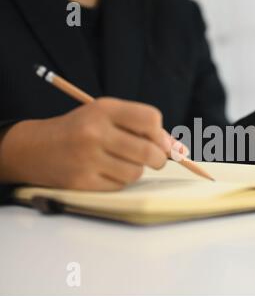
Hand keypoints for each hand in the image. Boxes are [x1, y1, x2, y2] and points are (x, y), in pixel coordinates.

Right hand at [0, 98, 179, 190]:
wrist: (37, 148)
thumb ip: (140, 126)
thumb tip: (177, 149)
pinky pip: (120, 186)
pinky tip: (106, 171)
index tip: (159, 141)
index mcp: (104, 109)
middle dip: (159, 158)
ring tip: (121, 162)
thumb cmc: (82, 129)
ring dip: (136, 170)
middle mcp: (95, 132)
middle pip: (149, 151)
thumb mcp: (106, 115)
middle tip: (155, 159)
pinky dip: (120, 180)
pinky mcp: (83, 181)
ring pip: (136, 172)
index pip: (151, 119)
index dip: (161, 133)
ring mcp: (88, 158)